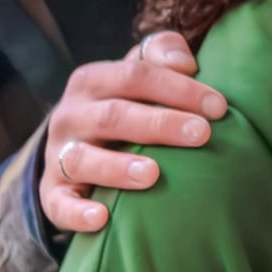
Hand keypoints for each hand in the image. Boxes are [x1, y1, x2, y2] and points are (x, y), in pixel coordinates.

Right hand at [40, 31, 226, 232]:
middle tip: (202, 135)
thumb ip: (162, 54)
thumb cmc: (124, 106)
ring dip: (117, 168)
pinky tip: (102, 218)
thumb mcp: (138, 74)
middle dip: (160, 124)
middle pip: (113, 115)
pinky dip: (76, 212)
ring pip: (82, 159)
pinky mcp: (52, 193)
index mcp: (92, 81)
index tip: (219, 107)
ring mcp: (57, 155)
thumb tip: (186, 62)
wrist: (73, 146)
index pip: (135, 75)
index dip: (178, 89)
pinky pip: (58, 204)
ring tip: (152, 174)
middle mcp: (69, 115)